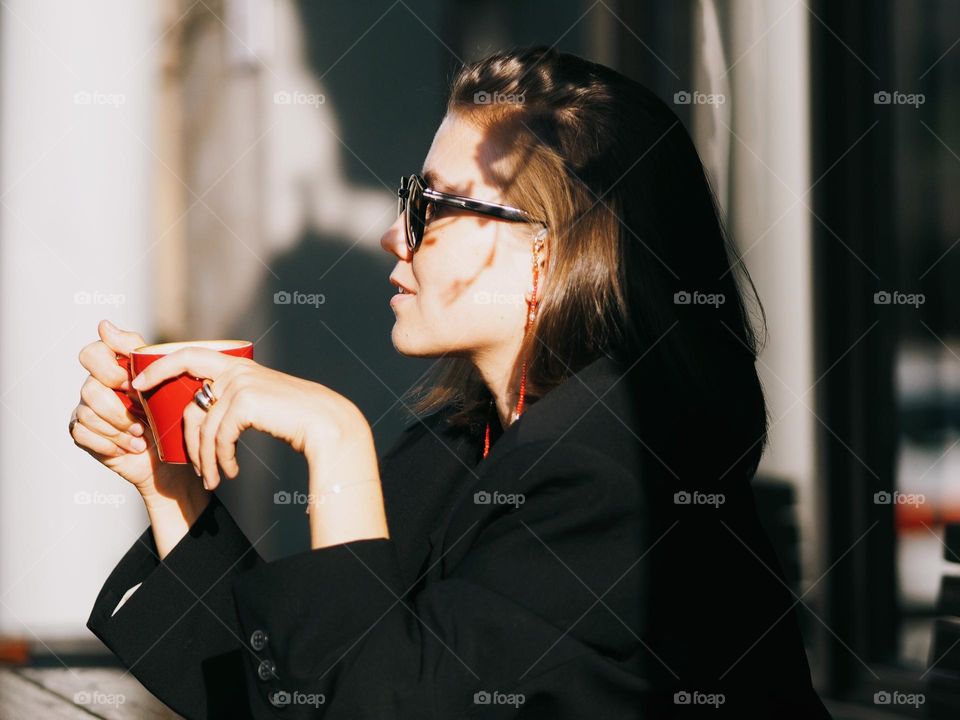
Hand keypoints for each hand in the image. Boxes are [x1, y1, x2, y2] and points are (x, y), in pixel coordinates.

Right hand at [71, 320, 202, 505]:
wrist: (171, 455)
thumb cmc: (169, 413)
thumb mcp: (165, 380)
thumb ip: (139, 352)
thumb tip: (102, 324)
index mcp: (114, 367)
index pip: (93, 353)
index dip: (111, 369)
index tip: (132, 384)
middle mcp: (96, 384)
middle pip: (90, 386)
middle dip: (119, 405)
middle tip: (140, 412)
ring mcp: (86, 408)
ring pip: (89, 411)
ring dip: (120, 427)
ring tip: (141, 434)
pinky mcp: (82, 432)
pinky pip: (84, 433)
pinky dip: (112, 443)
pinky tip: (130, 446)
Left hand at [130, 347, 360, 490]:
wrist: (325, 423)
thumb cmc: (297, 417)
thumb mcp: (261, 402)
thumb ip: (235, 399)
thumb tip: (207, 412)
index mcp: (238, 365)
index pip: (189, 355)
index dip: (159, 366)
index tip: (138, 382)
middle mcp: (236, 370)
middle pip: (188, 400)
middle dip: (176, 430)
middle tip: (175, 456)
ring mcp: (239, 384)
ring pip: (203, 427)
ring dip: (206, 459)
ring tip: (214, 479)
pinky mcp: (244, 402)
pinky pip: (219, 437)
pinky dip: (221, 460)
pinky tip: (230, 472)